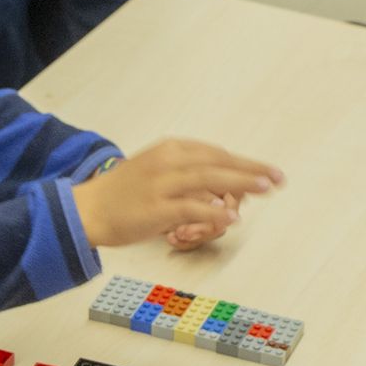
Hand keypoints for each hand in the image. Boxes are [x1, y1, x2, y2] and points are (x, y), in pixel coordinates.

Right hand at [71, 140, 282, 247]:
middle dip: (251, 170)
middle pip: (219, 162)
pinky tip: (232, 215)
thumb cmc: (124, 194)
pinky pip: (191, 207)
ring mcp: (162, 184)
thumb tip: (221, 191)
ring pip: (210, 178)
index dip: (243, 163)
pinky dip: (214, 210)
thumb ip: (188, 178)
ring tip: (266, 189)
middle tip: (278, 177)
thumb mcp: (157, 173)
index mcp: (171, 150)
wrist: (87, 209)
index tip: (265, 171)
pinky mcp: (156, 208)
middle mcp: (169, 162)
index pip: (215, 153)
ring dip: (242, 183)